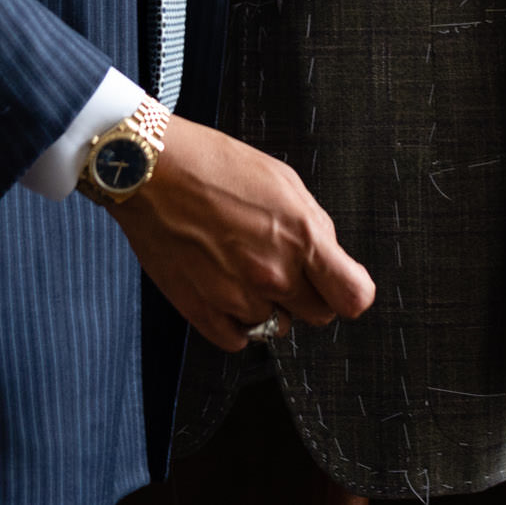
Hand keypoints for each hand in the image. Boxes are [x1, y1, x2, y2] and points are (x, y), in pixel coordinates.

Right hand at [108, 115, 375, 350]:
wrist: (151, 170)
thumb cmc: (213, 165)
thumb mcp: (283, 181)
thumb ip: (313, 227)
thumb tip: (328, 259)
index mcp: (302, 237)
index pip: (353, 297)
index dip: (350, 290)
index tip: (342, 284)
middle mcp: (273, 273)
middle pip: (318, 315)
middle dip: (310, 293)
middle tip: (286, 266)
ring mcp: (237, 297)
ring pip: (277, 326)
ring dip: (269, 304)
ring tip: (244, 267)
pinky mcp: (202, 311)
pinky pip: (239, 339)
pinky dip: (237, 321)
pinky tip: (226, 286)